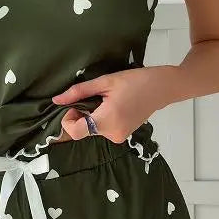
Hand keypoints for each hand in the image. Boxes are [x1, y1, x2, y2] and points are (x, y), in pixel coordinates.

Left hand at [51, 65, 174, 141]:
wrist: (162, 87)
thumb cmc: (135, 80)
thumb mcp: (105, 82)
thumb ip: (79, 92)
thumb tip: (57, 100)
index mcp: (107, 120)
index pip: (75, 132)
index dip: (68, 119)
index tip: (75, 104)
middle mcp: (112, 134)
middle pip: (83, 130)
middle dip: (81, 115)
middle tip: (93, 96)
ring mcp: (119, 137)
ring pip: (92, 129)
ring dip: (91, 116)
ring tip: (106, 99)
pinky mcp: (123, 136)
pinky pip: (103, 129)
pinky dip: (101, 118)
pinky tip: (112, 105)